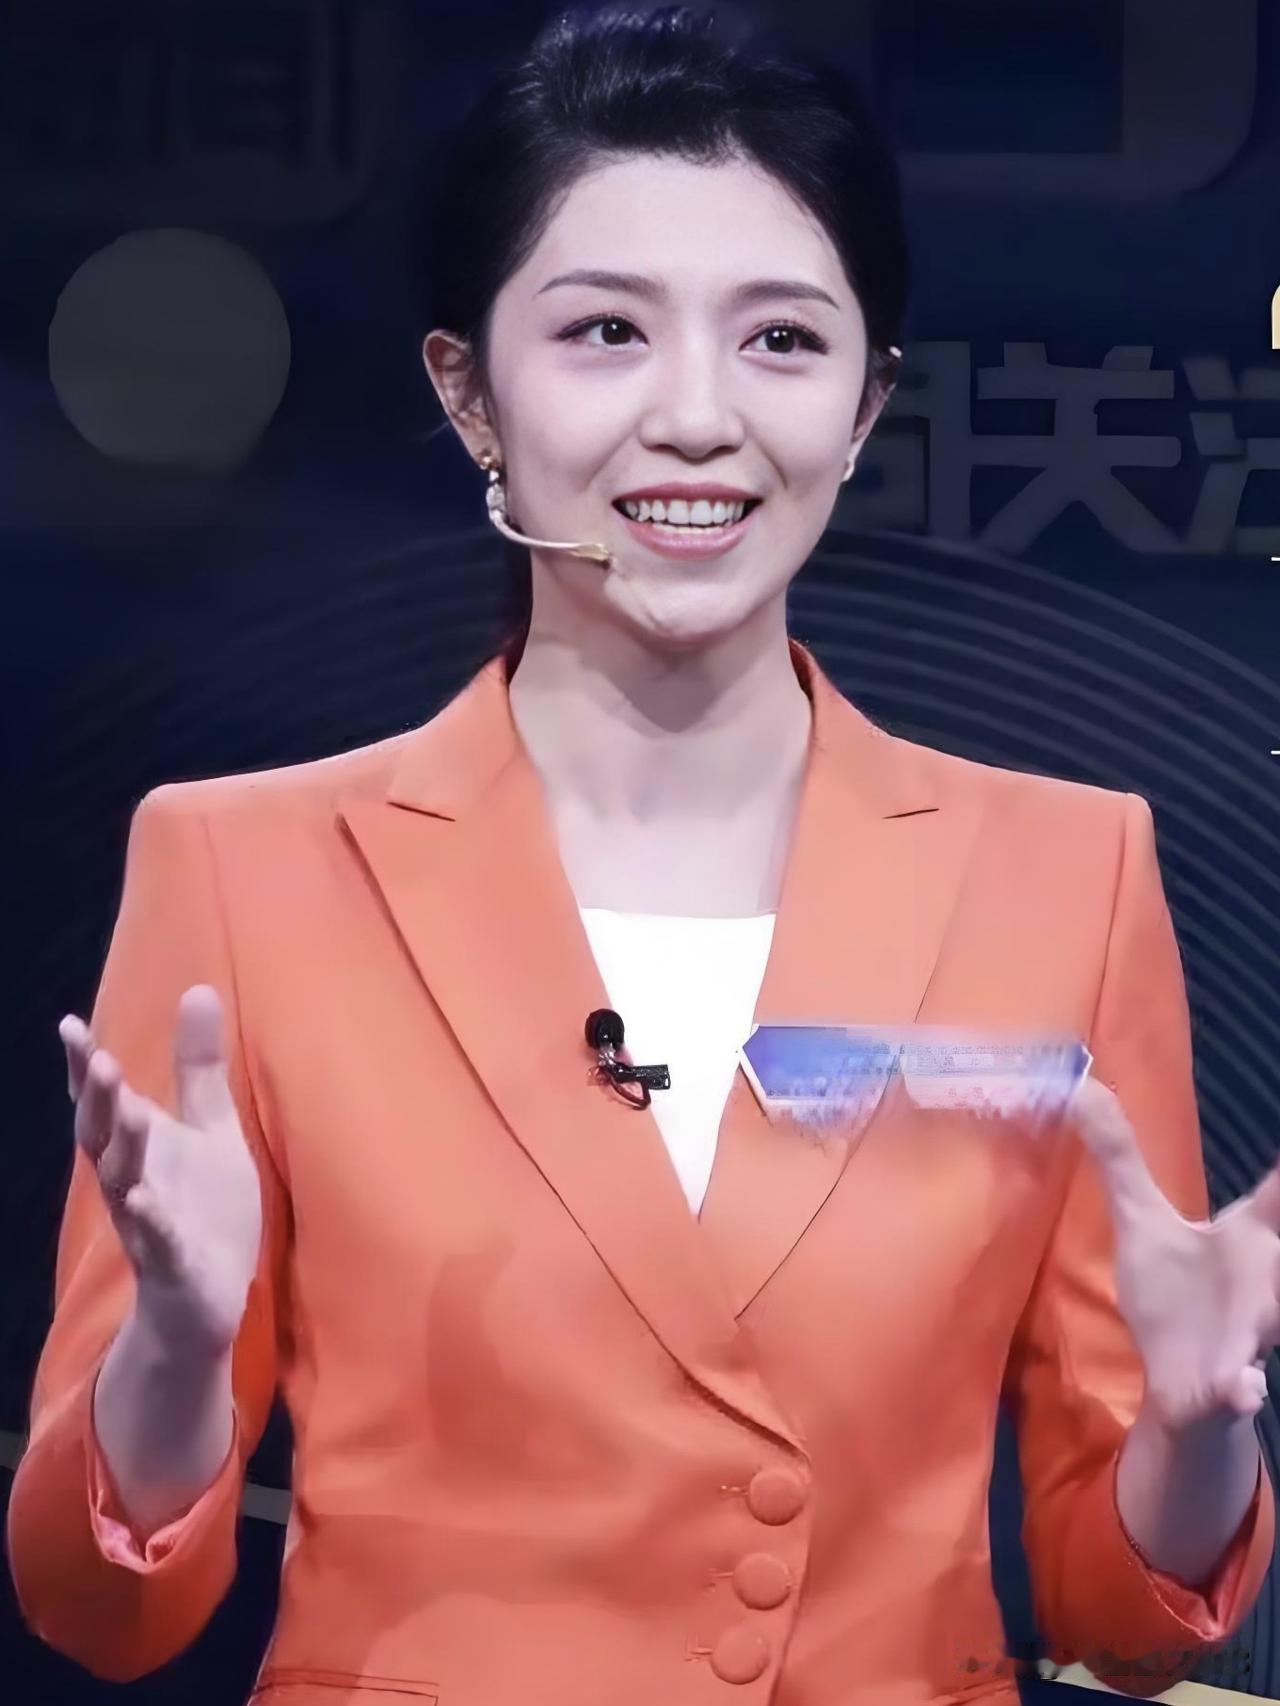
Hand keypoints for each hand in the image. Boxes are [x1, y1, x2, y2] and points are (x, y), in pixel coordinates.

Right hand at [60, 984, 262, 1359]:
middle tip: (97, 1060)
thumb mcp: (211, 1129)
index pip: (104, 1102)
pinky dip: (151, 1218)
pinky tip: (144, 1198)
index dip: (83, 1067)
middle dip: (99, 1101)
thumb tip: (198, 989)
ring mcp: (149, 1223)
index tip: (68, 1025)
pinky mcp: (174, 1261)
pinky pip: (158, 1240)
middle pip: (104, 1138)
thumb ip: (199, 1069)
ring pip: (126, 1183)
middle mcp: (132, 1181)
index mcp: (140, 1148)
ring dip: (125, 1147)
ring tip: (128, 1110)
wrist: (205, 1298)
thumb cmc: (203, 1206)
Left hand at [1069, 1074, 1279, 1430]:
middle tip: (1277, 1226)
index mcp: (1247, 1235)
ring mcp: (1249, 1333)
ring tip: (1256, 1340)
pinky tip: (1244, 1389)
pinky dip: (1243, 1386)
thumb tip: (1082, 1087)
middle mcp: (1259, 1279)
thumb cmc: (1172, 1293)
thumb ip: (1119, 1157)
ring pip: (1270, 1319)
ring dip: (1265, 1319)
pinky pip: (1244, 1384)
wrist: (1180, 1386)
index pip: (1277, 1192)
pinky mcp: (1229, 1380)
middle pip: (1278, 1252)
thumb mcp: (1141, 1218)